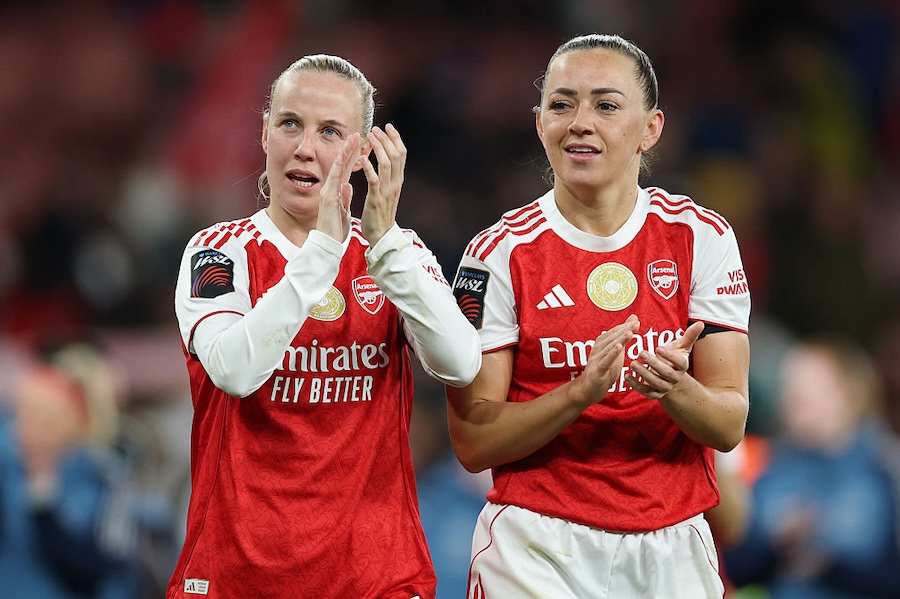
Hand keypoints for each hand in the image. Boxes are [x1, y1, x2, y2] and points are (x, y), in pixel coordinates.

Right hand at [316, 133, 359, 241]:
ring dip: (345, 152)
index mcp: (337, 192)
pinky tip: (343, 154)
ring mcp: (328, 191)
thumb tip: (347, 187)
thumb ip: (344, 198)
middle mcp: (331, 189)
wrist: (327, 244)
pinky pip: (333, 178)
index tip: (360, 145)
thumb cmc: (334, 230)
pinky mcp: (328, 197)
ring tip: (353, 138)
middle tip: (357, 134)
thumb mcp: (342, 211)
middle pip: (342, 165)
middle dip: (350, 149)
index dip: (352, 158)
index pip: (346, 171)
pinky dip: (338, 165)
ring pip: (337, 167)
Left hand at [359, 124, 405, 244]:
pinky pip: (374, 180)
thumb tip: (385, 162)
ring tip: (370, 137)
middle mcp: (395, 183)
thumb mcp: (388, 192)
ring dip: (378, 148)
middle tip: (377, 129)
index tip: (388, 127)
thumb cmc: (380, 214)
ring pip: (386, 164)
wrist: (381, 235)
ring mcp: (386, 191)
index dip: (396, 139)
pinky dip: (369, 167)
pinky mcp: (376, 199)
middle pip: (396, 155)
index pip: (402, 154)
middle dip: (387, 139)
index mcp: (398, 181)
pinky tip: (362, 159)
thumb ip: (387, 177)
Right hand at [571, 314, 638, 404]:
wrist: (589, 389)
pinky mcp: (597, 371)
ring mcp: (596, 360)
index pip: (614, 332)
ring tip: (629, 333)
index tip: (636, 321)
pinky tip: (619, 348)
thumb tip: (634, 319)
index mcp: (602, 344)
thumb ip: (624, 335)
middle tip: (636, 324)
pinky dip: (612, 354)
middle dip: (624, 330)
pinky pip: (605, 362)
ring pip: (609, 348)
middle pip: (612, 338)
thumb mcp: (616, 351)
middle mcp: (598, 349)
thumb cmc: (604, 369)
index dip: (625, 326)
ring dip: (619, 340)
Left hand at [626, 320, 703, 399]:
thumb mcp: (682, 347)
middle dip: (653, 364)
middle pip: (666, 373)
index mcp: (682, 366)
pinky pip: (646, 392)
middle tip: (641, 353)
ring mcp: (665, 387)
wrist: (671, 378)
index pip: (679, 363)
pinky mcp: (655, 394)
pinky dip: (636, 385)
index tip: (658, 348)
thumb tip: (701, 323)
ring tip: (632, 364)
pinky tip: (626, 376)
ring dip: (643, 374)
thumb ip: (689, 336)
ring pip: (655, 383)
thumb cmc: (674, 357)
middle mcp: (675, 378)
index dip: (670, 356)